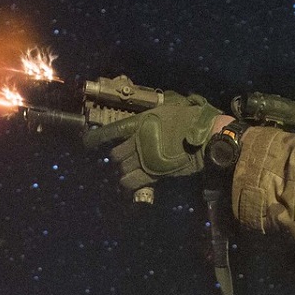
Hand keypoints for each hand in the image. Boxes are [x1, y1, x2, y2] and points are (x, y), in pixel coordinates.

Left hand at [82, 94, 223, 191]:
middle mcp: (139, 140)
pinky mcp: (153, 172)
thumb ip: (154, 120)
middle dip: (119, 158)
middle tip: (125, 160)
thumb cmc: (193, 121)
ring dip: (124, 171)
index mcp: (142, 122)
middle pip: (117, 154)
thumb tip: (149, 123)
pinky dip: (129, 183)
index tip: (87, 142)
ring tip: (129, 172)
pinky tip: (129, 183)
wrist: (207, 137)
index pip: (113, 131)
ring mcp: (145, 157)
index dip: (98, 138)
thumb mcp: (169, 112)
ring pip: (123, 168)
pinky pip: (132, 181)